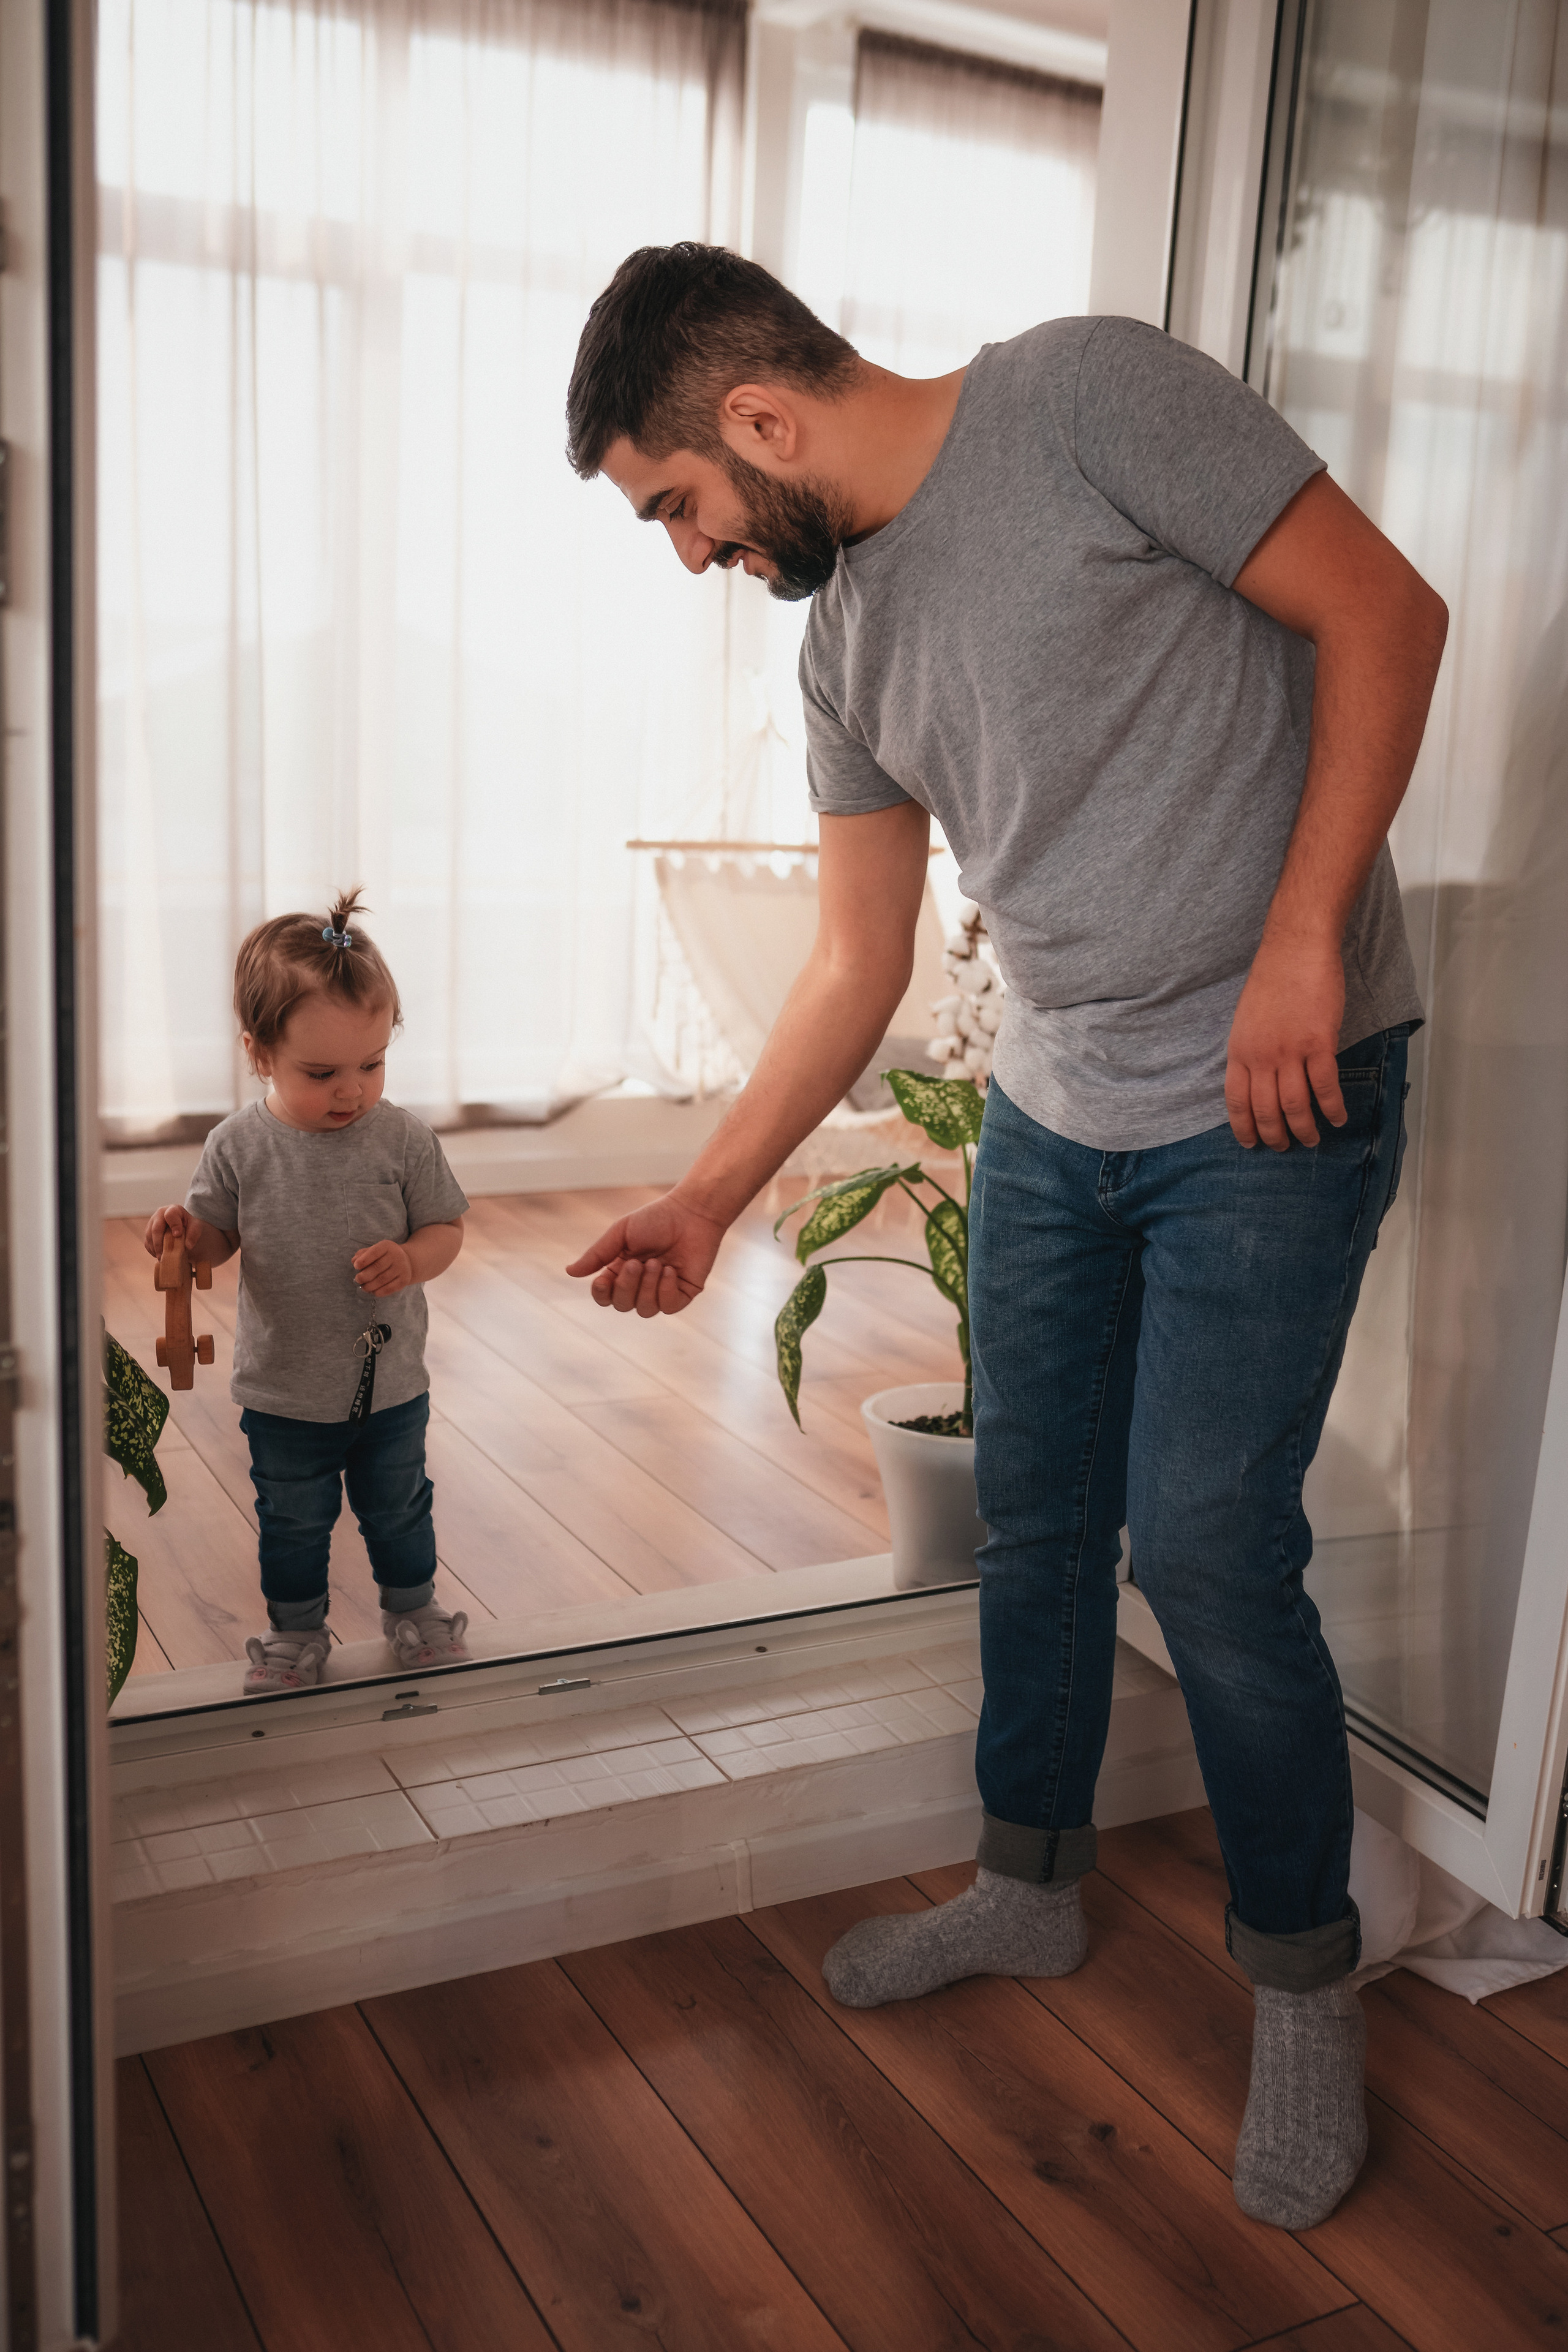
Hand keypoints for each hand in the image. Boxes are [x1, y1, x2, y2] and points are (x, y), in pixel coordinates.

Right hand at [144, 1203, 193, 1258]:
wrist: (183, 1225)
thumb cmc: (189, 1224)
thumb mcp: (196, 1226)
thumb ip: (194, 1233)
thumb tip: (187, 1246)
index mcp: (173, 1210)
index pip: (170, 1215)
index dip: (174, 1225)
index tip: (178, 1235)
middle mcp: (160, 1214)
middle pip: (156, 1228)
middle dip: (159, 1243)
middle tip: (164, 1255)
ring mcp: (152, 1223)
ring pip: (149, 1236)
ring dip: (155, 1249)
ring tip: (162, 1259)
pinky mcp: (149, 1232)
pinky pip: (147, 1242)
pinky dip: (152, 1250)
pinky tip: (159, 1256)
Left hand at [353, 1239, 412, 1296]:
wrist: (407, 1261)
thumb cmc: (384, 1256)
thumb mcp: (375, 1250)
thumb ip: (362, 1254)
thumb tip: (354, 1261)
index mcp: (387, 1246)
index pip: (374, 1252)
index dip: (364, 1260)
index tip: (355, 1266)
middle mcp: (396, 1256)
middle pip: (377, 1267)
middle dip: (364, 1275)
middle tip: (358, 1279)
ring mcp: (402, 1268)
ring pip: (382, 1279)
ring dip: (369, 1286)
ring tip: (364, 1287)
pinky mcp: (404, 1280)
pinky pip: (389, 1288)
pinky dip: (378, 1292)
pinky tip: (373, 1291)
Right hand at [566, 1191, 726, 1315]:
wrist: (691, 1213)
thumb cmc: (656, 1219)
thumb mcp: (621, 1233)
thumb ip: (597, 1254)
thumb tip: (570, 1272)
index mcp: (621, 1270)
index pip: (605, 1296)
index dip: (602, 1294)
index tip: (603, 1279)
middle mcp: (640, 1284)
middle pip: (622, 1305)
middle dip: (627, 1286)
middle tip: (637, 1262)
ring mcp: (662, 1291)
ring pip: (644, 1310)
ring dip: (647, 1286)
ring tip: (657, 1263)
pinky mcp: (683, 1293)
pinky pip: (668, 1307)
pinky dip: (665, 1290)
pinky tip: (670, 1271)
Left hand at [1225, 936, 1346, 1149]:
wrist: (1295, 949)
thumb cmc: (1272, 979)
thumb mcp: (1246, 1019)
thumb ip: (1250, 1050)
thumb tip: (1257, 1078)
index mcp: (1239, 1050)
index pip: (1236, 1101)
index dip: (1244, 1127)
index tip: (1251, 1144)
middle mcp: (1261, 1056)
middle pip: (1266, 1110)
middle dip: (1276, 1135)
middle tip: (1285, 1147)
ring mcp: (1290, 1052)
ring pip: (1296, 1106)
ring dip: (1305, 1129)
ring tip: (1312, 1140)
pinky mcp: (1319, 1044)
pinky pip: (1326, 1087)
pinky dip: (1332, 1108)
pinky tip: (1337, 1118)